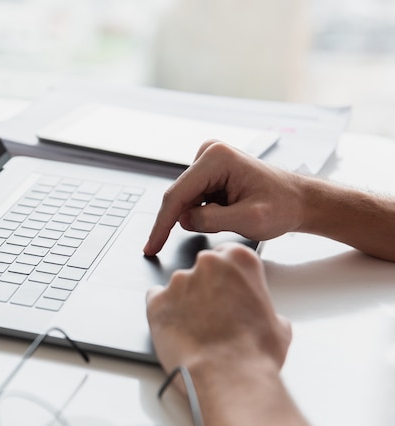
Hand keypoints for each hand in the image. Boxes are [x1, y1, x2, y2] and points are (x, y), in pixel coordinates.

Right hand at [143, 140, 305, 255]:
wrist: (299, 200)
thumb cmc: (283, 206)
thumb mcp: (249, 220)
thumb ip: (212, 220)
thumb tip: (184, 220)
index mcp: (217, 159)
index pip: (177, 196)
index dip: (161, 225)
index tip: (151, 246)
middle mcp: (209, 153)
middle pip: (179, 198)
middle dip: (191, 219)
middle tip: (222, 227)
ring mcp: (208, 160)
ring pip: (186, 201)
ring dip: (201, 217)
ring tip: (233, 216)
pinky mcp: (209, 171)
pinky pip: (194, 200)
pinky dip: (205, 213)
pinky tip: (229, 212)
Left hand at [146, 243, 291, 374]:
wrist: (228, 377)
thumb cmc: (254, 354)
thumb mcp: (278, 325)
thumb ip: (262, 308)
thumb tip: (261, 317)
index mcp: (239, 261)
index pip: (226, 254)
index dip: (226, 276)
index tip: (225, 287)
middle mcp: (207, 264)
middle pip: (201, 269)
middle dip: (205, 288)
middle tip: (212, 314)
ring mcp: (179, 281)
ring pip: (178, 286)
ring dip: (184, 302)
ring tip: (195, 330)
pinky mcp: (156, 301)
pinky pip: (155, 299)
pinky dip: (163, 311)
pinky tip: (174, 328)